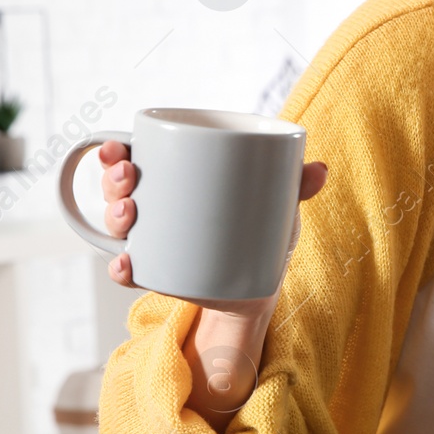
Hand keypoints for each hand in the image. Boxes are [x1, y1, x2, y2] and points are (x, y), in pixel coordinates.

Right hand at [96, 139, 329, 316]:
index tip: (117, 147)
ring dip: (114, 214)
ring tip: (130, 212)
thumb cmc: (263, 229)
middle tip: (129, 177)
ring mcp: (153, 242)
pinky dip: (122, 268)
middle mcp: (156, 207)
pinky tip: (127, 264)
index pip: (135, 157)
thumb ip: (295, 185)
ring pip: (118, 224)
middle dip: (113, 179)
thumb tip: (320, 170)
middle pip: (118, 188)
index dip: (116, 150)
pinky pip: (129, 271)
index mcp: (176, 179)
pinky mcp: (159, 274)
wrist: (260, 285)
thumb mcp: (277, 203)